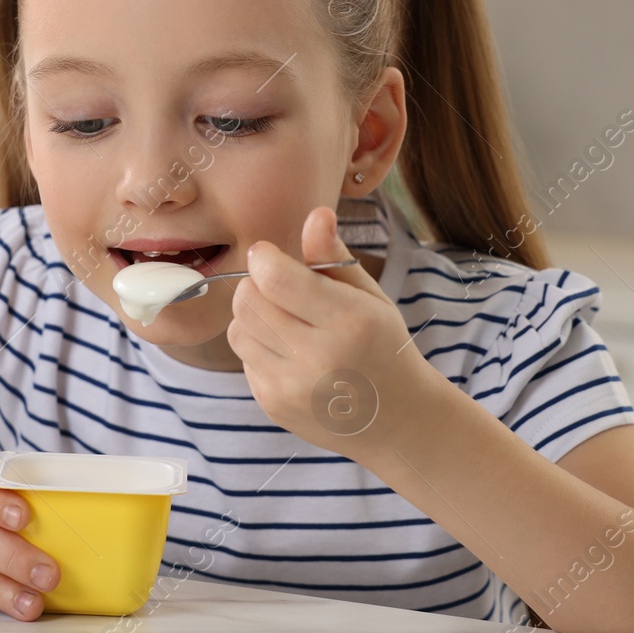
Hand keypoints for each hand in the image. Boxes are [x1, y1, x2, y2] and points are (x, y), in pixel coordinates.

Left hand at [227, 206, 432, 454]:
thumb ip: (334, 256)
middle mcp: (318, 357)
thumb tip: (316, 214)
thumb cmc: (382, 346)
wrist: (395, 418)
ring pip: (238, 328)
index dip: (264, 257)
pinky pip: (243, 358)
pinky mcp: (274, 404)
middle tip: (282, 290)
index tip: (270, 255)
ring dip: (254, 317)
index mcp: (348, 321)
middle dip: (257, 285)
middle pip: (248, 300)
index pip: (275, 278)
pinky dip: (258, 348)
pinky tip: (290, 354)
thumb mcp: (370, 297)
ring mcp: (292, 386)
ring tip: (287, 322)